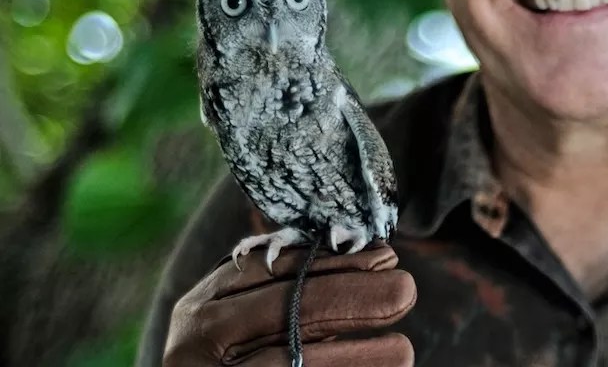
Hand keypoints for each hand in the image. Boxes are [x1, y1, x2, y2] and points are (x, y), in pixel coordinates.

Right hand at [163, 241, 415, 365]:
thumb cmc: (237, 356)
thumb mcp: (248, 317)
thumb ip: (295, 291)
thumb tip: (378, 262)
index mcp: (204, 305)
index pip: (274, 270)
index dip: (336, 263)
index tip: (386, 256)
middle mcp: (196, 342)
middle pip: (284, 313)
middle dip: (350, 299)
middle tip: (405, 290)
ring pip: (289, 364)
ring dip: (352, 358)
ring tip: (403, 350)